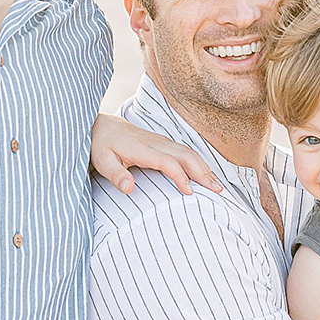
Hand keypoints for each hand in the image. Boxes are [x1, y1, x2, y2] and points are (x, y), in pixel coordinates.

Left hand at [92, 114, 220, 196]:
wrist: (103, 126)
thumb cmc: (102, 145)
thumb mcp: (102, 161)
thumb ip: (115, 175)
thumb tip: (128, 189)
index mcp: (143, 149)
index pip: (168, 162)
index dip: (180, 176)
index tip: (189, 192)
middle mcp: (156, 143)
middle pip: (186, 155)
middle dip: (202, 173)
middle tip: (216, 191)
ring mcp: (162, 142)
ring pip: (189, 153)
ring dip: (205, 168)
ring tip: (218, 186)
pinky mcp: (164, 143)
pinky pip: (186, 152)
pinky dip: (199, 163)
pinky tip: (206, 175)